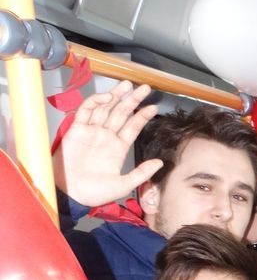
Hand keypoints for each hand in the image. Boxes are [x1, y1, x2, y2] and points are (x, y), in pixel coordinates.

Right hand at [52, 81, 161, 207]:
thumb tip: (160, 163)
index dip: (142, 116)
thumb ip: (142, 173)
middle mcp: (106, 137)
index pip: (133, 127)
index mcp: (118, 148)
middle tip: (144, 88)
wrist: (72, 194)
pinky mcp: (76, 130)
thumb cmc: (95, 192)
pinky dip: (95, 102)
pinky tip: (107, 96)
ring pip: (105, 108)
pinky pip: (85, 111)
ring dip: (116, 96)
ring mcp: (92, 132)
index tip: (154, 106)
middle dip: (133, 100)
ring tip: (127, 85)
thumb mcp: (124, 184)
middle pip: (122, 113)